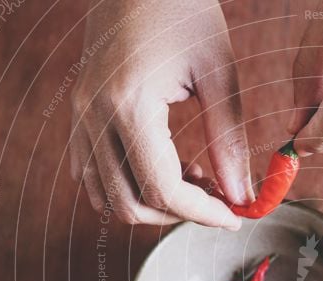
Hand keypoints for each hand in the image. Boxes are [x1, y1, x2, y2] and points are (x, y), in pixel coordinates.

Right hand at [70, 0, 253, 227]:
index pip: (162, 190)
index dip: (202, 214)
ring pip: (106, 196)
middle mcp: (95, 115)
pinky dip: (128, 184)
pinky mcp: (80, 111)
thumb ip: (229, 139)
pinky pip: (92, 173)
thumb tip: (242, 194)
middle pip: (130, 204)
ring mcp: (81, 115)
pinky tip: (166, 165)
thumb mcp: (218, 72)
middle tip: (217, 197)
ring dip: (152, 203)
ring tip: (195, 178)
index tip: (234, 217)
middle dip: (178, 214)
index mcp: (129, 105)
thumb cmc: (184, 8)